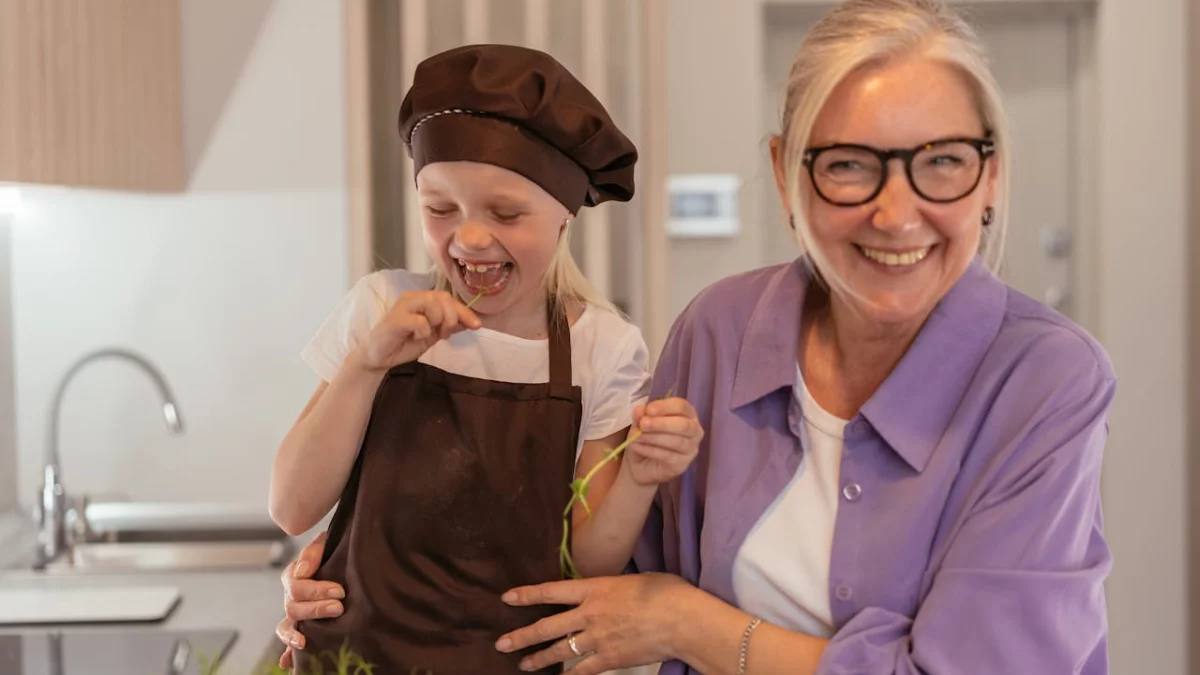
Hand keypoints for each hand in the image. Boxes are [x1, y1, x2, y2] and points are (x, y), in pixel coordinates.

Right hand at [274, 531, 345, 668]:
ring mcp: (294, 613)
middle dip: (316, 608)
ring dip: (294, 634)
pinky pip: (289, 640)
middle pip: (293, 607)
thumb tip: (304, 569)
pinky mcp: (300, 627)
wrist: (341, 562)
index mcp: (295, 575)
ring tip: (304, 641)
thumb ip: (314, 551)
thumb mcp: (324, 546)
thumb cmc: (332, 554)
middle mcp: (291, 596)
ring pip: (286, 625)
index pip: (296, 585)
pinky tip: (287, 662)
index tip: (339, 591)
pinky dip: (287, 651)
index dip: (316, 589)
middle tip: (338, 608)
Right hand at [357, 290, 480, 372]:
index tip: (477, 325)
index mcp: (423, 299)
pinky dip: (424, 331)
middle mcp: (413, 297)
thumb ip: (449, 326)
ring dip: (438, 321)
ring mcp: (403, 306)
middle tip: (444, 334)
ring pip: (433, 303)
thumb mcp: (433, 335)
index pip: (449, 299)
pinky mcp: (396, 318)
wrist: (380, 357)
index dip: (464, 312)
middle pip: (443, 298)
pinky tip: (416, 336)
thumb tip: (471, 322)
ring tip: (429, 334)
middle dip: (451, 318)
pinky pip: (420, 321)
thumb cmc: (405, 343)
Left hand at [494, 573, 693, 673]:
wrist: (681, 620)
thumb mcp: (632, 579)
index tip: (507, 598)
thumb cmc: (664, 592)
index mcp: (594, 588)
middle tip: (501, 644)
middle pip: (547, 626)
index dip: (527, 595)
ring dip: (539, 659)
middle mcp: (589, 614)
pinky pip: (583, 670)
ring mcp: (597, 639)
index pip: (551, 591)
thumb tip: (606, 591)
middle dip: (522, 636)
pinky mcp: (610, 659)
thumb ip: (611, 587)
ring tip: (523, 664)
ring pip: (559, 651)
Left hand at [624, 397, 703, 486]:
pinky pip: (668, 456)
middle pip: (684, 425)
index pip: (682, 406)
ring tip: (636, 437)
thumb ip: (641, 415)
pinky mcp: (682, 465)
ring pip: (677, 442)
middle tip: (643, 424)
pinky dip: (651, 450)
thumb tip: (641, 410)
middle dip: (662, 423)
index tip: (649, 410)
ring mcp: (691, 449)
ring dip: (654, 438)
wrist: (640, 464)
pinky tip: (638, 446)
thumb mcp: (640, 423)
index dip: (666, 406)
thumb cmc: (646, 437)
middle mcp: (694, 430)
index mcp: (686, 414)